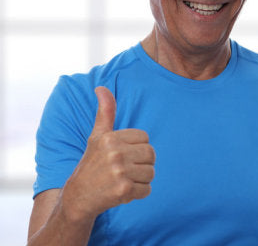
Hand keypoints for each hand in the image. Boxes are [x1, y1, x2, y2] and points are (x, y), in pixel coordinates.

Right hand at [61, 86, 155, 221]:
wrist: (78, 198)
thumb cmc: (92, 164)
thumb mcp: (97, 136)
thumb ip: (105, 112)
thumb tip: (101, 88)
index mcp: (110, 138)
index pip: (145, 138)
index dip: (137, 148)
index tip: (122, 155)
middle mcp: (114, 153)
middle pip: (151, 154)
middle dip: (142, 164)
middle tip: (125, 170)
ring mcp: (119, 172)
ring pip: (151, 172)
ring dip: (141, 179)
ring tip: (123, 180)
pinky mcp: (124, 190)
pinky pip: (148, 189)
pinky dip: (139, 193)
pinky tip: (123, 192)